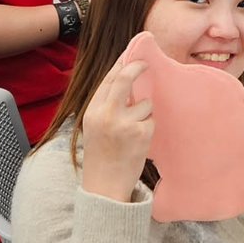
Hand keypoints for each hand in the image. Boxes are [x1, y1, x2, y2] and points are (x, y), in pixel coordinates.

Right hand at [80, 58, 153, 202]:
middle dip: (137, 67)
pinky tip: (138, 142)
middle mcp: (106, 114)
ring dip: (145, 113)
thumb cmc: (102, 156)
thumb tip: (124, 80)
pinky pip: (152, 120)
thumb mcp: (94, 127)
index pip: (107, 80)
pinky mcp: (140, 133)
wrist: (104, 186)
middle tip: (146, 63)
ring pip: (145, 103)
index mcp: (92, 112)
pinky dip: (149, 127)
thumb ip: (106, 106)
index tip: (131, 56)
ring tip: (133, 132)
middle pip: (124, 79)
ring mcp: (124, 123)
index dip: (120, 65)